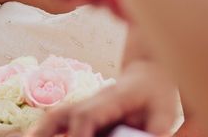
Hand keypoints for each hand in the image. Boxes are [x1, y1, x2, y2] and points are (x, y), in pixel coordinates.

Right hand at [26, 60, 177, 136]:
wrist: (150, 74)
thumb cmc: (157, 96)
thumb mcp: (165, 114)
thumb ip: (157, 131)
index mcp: (114, 98)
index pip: (87, 114)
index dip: (77, 132)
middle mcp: (94, 98)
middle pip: (63, 112)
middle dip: (47, 131)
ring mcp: (86, 102)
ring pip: (57, 114)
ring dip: (42, 130)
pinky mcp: (83, 110)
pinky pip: (60, 120)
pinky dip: (47, 130)